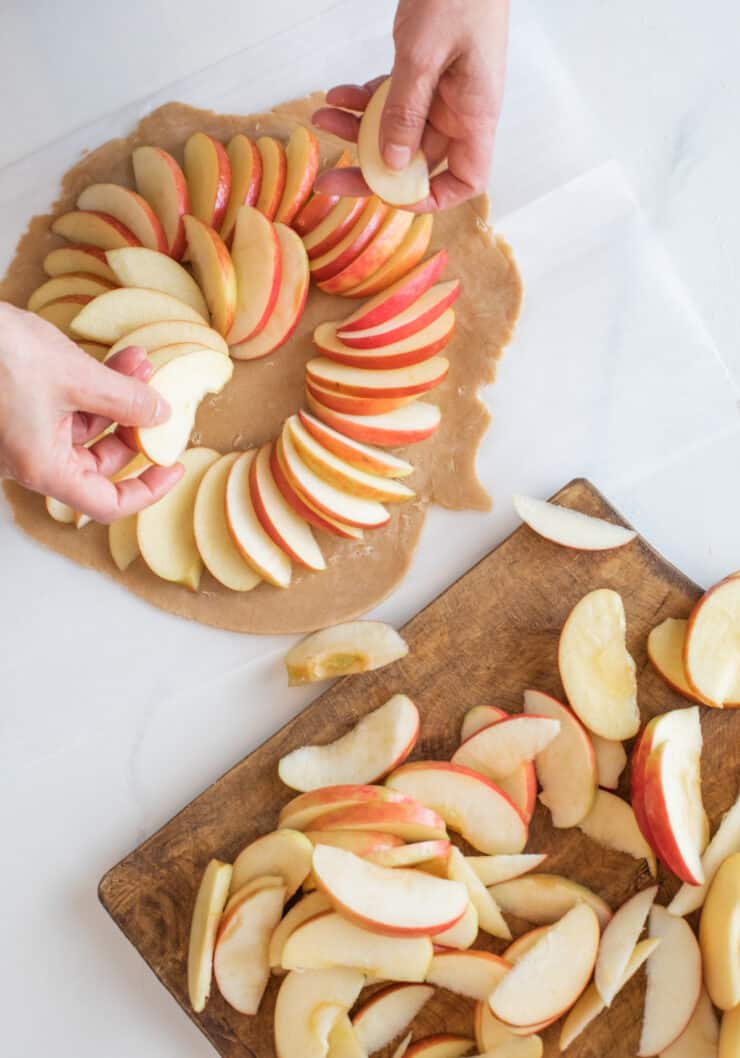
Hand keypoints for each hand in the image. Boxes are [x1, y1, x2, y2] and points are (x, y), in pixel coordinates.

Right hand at [0, 302, 182, 521]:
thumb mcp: (77, 377)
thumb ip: (126, 400)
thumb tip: (161, 415)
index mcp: (44, 468)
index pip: (107, 503)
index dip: (147, 490)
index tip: (174, 468)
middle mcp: (32, 459)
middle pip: (100, 462)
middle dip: (135, 427)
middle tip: (160, 399)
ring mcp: (24, 434)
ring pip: (86, 427)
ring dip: (118, 397)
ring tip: (142, 363)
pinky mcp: (18, 408)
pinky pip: (67, 407)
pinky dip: (95, 387)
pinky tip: (120, 361)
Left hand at [312, 0, 508, 211]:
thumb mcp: (424, 54)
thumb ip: (406, 110)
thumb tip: (390, 163)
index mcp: (474, 115)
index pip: (465, 180)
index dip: (431, 197)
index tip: (390, 195)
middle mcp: (459, 111)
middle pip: (415, 161)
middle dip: (370, 171)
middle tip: (329, 181)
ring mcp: (441, 94)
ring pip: (395, 131)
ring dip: (357, 130)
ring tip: (320, 118)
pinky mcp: (423, 73)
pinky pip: (389, 100)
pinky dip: (362, 100)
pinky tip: (336, 95)